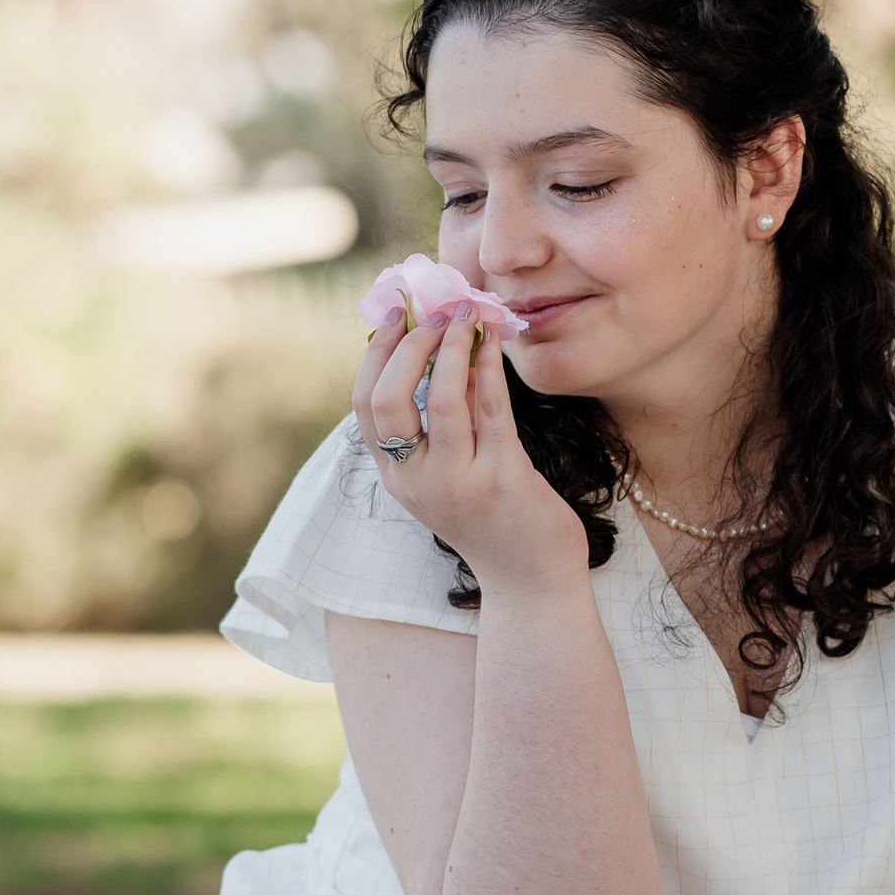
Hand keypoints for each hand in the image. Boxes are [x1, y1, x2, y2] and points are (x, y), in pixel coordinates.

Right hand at [352, 312, 586, 594]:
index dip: (376, 353)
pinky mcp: (503, 478)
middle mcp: (418, 481)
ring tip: (466, 315)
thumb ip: (436, 424)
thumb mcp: (447, 476)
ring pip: (443, 399)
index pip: (364, 404)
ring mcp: (459, 482)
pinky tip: (495, 341)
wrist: (530, 580)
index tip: (395, 316)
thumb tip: (435, 346)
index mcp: (396, 477)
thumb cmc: (492, 518)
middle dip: (409, 345)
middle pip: (389, 399)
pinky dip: (489, 366)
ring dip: (453, 347)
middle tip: (434, 314)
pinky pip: (491, 409)